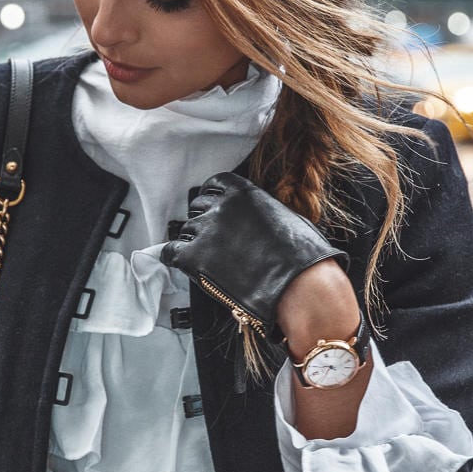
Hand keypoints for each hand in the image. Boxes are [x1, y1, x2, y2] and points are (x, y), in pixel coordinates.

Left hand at [160, 171, 349, 339]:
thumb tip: (256, 220)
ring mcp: (205, 231)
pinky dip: (174, 258)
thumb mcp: (286, 218)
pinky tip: (182, 263)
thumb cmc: (302, 256)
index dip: (212, 200)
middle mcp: (221, 207)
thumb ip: (262, 212)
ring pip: (185, 231)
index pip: (213, 186)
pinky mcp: (194, 257)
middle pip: (198, 209)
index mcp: (243, 192)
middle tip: (214, 240)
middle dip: (204, 222)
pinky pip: (170, 252)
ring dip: (193, 242)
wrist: (298, 285)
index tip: (212, 208)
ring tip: (209, 259)